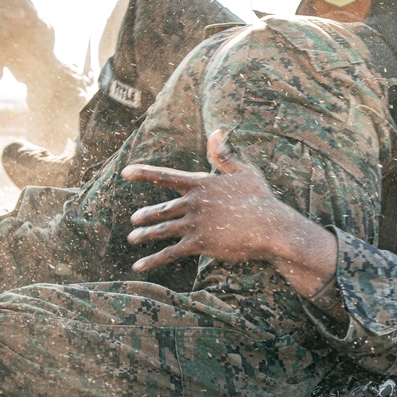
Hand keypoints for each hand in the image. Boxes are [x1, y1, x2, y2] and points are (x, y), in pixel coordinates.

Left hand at [122, 129, 313, 272]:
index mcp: (201, 183)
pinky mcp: (199, 243)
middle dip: (145, 215)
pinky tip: (139, 265)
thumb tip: (215, 131)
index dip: (144, 173)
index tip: (126, 172)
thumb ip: (224, 154)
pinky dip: (153, 260)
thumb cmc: (260, 198)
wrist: (270, 226)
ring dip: (145, 235)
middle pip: (161, 209)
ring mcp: (194, 224)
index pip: (166, 176)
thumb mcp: (244, 171)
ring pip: (162, 229)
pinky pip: (170, 252)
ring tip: (133, 238)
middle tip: (134, 220)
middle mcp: (193, 203)